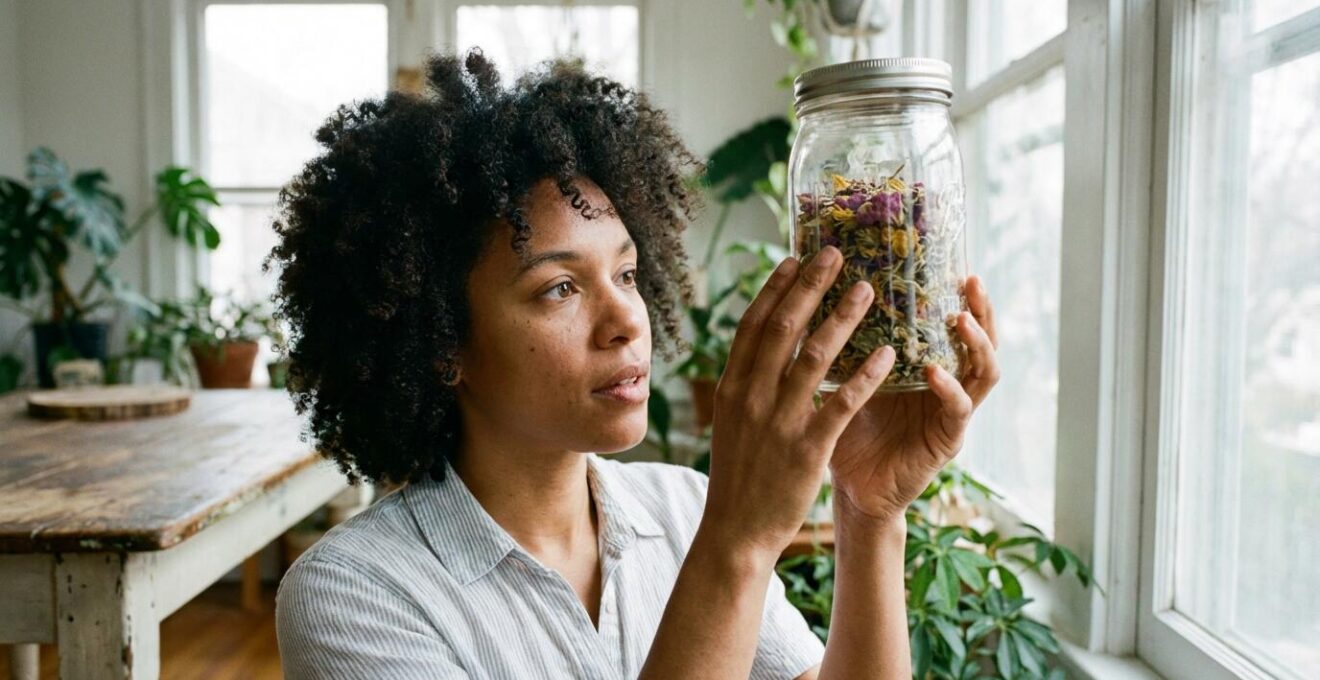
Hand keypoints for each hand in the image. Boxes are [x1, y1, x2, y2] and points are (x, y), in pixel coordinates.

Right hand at [701, 246, 896, 559]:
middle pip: (784, 327)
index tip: (795, 258)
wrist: (736, 530)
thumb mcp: (731, 421)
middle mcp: (751, 396)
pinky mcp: (807, 448)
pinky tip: (888, 354)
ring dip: (844, 317)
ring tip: (869, 290)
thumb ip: (746, 383)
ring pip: (815, 356)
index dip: (775, 288)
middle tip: (837, 254)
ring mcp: (779, 421)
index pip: (753, 325)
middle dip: (811, 286)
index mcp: (731, 386)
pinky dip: (866, 374)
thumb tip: (761, 346)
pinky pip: (842, 402)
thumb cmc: (739, 475)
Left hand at [826, 275, 1000, 522]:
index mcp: (924, 365)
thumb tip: (821, 289)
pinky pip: (959, 409)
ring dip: (976, 343)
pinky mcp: (948, 440)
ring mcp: (952, 412)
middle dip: (980, 309)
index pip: (950, 322)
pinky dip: (949, 388)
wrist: (849, 489)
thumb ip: (848, 343)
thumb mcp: (847, 377)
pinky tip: (934, 371)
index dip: (954, 293)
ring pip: (985, 371)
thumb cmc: (846, 430)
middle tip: (970, 280)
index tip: (949, 260)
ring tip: (959, 318)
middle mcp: (947, 384)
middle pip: (981, 340)